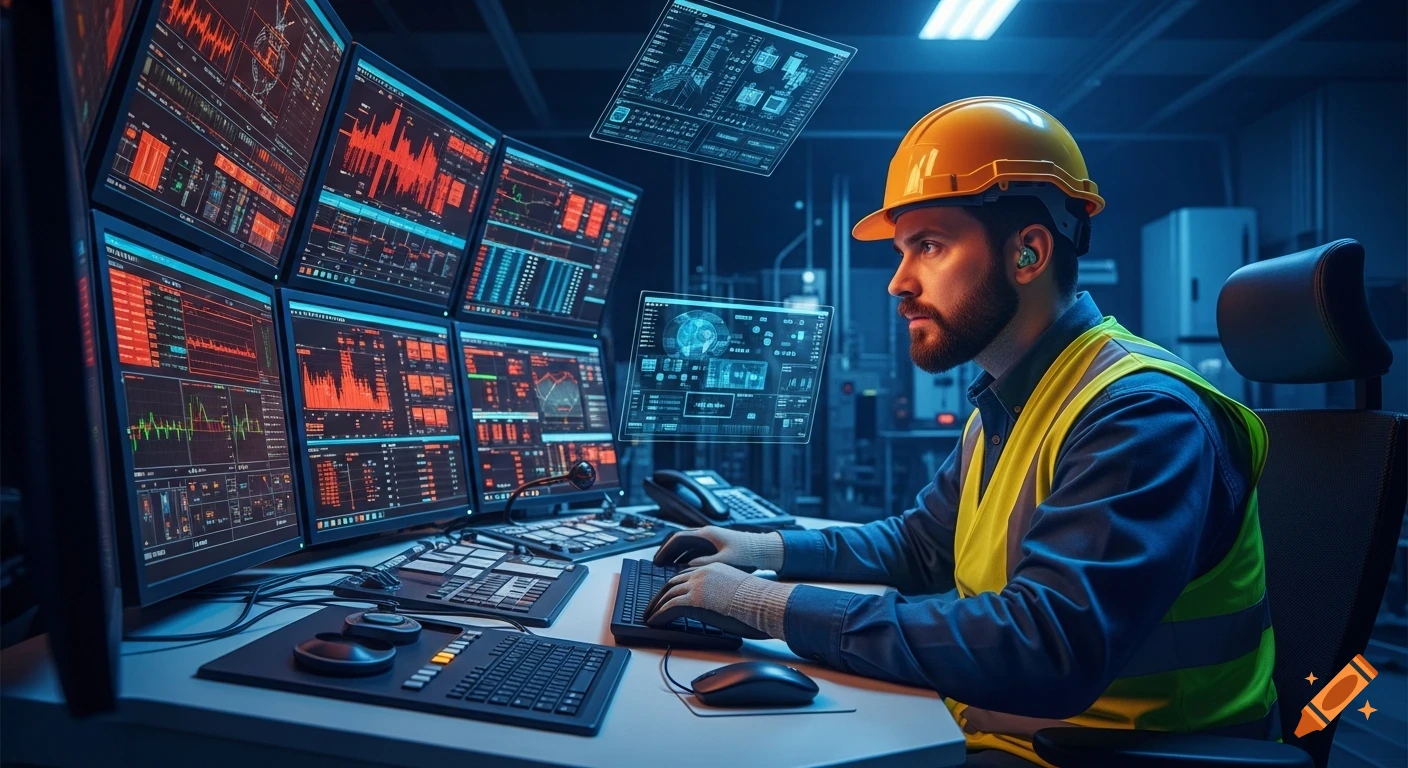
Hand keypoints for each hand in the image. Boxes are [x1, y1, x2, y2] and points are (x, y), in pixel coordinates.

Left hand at [644, 563, 789, 639]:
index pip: (686, 575)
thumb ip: (723, 594)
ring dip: (656, 606)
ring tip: (649, 617)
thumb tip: (719, 607)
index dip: (674, 586)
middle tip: (652, 606)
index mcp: (714, 569)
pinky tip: (655, 622)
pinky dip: (659, 615)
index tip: (667, 594)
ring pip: (667, 594)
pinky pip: (669, 607)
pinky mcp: (694, 600)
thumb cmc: (759, 602)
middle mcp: (703, 573)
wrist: (764, 603)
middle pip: (672, 583)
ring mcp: (697, 585)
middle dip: (659, 595)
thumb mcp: (738, 592)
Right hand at [656, 526, 783, 569]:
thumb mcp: (725, 561)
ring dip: (675, 554)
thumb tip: (688, 566)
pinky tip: (683, 567)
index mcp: (707, 534)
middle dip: (667, 552)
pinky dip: (685, 557)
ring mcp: (711, 539)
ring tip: (666, 567)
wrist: (763, 550)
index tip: (657, 560)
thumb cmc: (747, 554)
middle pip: (680, 540)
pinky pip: (695, 549)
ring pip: (687, 545)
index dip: (665, 549)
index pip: (678, 538)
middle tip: (657, 564)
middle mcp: (707, 534)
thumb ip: (706, 563)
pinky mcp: (716, 545)